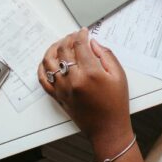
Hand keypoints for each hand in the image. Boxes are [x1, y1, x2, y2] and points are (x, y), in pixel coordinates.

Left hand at [38, 29, 132, 147]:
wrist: (108, 129)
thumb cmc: (116, 104)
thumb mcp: (119, 76)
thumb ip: (106, 55)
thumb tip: (93, 43)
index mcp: (90, 73)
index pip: (80, 45)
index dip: (81, 35)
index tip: (83, 31)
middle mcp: (73, 80)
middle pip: (63, 50)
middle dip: (68, 38)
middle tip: (74, 36)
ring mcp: (62, 88)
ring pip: (49, 61)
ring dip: (53, 48)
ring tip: (60, 44)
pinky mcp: (57, 96)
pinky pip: (43, 79)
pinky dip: (42, 67)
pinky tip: (48, 61)